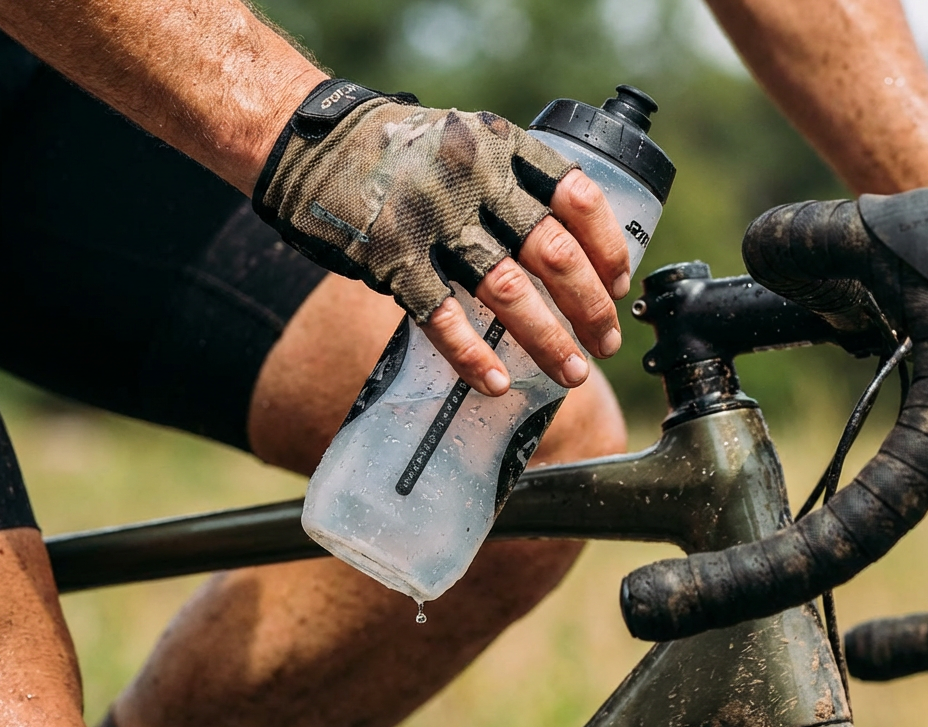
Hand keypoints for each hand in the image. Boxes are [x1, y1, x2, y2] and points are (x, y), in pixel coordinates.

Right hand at [254, 80, 628, 396]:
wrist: (308, 142)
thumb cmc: (396, 149)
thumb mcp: (464, 140)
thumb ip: (508, 179)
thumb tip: (564, 246)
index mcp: (500, 146)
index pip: (578, 196)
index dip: (608, 246)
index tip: (619, 283)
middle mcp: (473, 179)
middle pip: (554, 251)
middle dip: (591, 306)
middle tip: (608, 342)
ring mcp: (431, 219)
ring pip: (507, 289)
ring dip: (548, 339)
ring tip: (572, 373)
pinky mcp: (390, 256)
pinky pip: (441, 316)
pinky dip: (471, 356)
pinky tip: (496, 383)